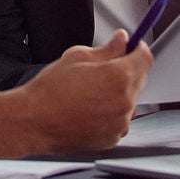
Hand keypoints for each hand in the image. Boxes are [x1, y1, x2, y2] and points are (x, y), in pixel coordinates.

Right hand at [0, 30, 149, 157]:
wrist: (34, 121)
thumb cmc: (50, 90)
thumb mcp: (77, 57)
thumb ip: (107, 49)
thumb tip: (121, 41)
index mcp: (118, 76)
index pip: (145, 58)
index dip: (139, 49)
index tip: (133, 47)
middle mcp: (124, 101)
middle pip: (140, 79)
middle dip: (127, 71)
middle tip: (104, 69)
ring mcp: (120, 122)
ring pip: (130, 101)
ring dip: (119, 94)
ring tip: (91, 93)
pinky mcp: (113, 138)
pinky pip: (120, 120)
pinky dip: (111, 113)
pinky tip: (90, 109)